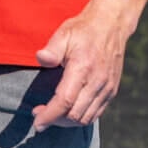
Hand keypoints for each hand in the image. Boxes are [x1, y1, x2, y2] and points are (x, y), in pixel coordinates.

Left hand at [31, 4, 129, 131]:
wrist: (110, 26)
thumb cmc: (83, 30)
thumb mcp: (64, 34)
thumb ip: (52, 50)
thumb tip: (40, 59)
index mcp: (83, 68)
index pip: (65, 101)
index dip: (49, 115)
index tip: (37, 122)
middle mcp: (97, 83)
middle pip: (74, 115)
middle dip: (54, 120)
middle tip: (38, 115)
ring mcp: (106, 89)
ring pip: (86, 118)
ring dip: (67, 122)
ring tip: (50, 114)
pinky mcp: (111, 91)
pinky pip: (95, 113)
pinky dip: (80, 118)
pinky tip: (67, 111)